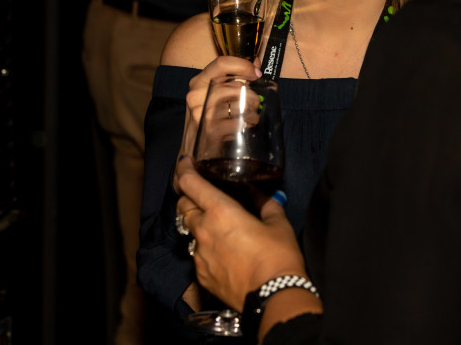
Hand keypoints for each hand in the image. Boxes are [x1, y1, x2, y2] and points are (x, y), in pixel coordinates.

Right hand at [173, 55, 260, 194]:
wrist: (192, 149)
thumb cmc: (208, 118)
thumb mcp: (215, 95)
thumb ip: (234, 79)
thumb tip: (256, 64)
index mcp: (198, 82)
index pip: (221, 63)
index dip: (243, 65)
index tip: (257, 73)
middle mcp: (196, 95)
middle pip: (236, 86)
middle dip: (252, 95)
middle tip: (256, 102)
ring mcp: (202, 113)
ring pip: (240, 104)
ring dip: (253, 111)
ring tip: (252, 116)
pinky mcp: (210, 130)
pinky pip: (239, 122)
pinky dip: (248, 123)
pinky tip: (246, 126)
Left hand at [176, 157, 306, 310]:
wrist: (273, 296)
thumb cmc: (278, 256)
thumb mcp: (278, 223)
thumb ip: (265, 203)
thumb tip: (261, 195)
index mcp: (220, 211)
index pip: (190, 184)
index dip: (184, 170)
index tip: (185, 164)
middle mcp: (203, 231)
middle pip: (182, 207)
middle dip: (189, 198)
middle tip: (202, 195)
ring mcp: (199, 255)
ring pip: (189, 232)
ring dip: (198, 225)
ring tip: (216, 227)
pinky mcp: (201, 275)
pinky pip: (197, 255)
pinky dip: (205, 248)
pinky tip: (222, 252)